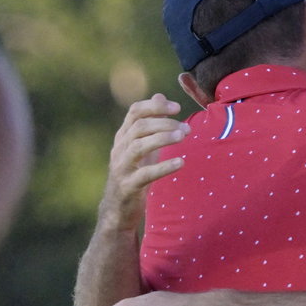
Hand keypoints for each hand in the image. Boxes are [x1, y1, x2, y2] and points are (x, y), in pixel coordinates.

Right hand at [98, 94, 187, 234]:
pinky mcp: (128, 186)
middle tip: (187, 128)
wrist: (118, 210)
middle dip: (164, 124)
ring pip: (139, 146)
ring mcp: (122, 167)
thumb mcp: (142, 146)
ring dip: (163, 139)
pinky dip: (163, 167)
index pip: (135, 112)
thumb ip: (151, 123)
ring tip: (183, 136)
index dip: (155, 106)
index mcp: (123, 137)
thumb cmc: (134, 174)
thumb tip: (160, 95)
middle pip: (139, 127)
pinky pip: (145, 174)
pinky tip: (181, 163)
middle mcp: (120, 149)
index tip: (177, 107)